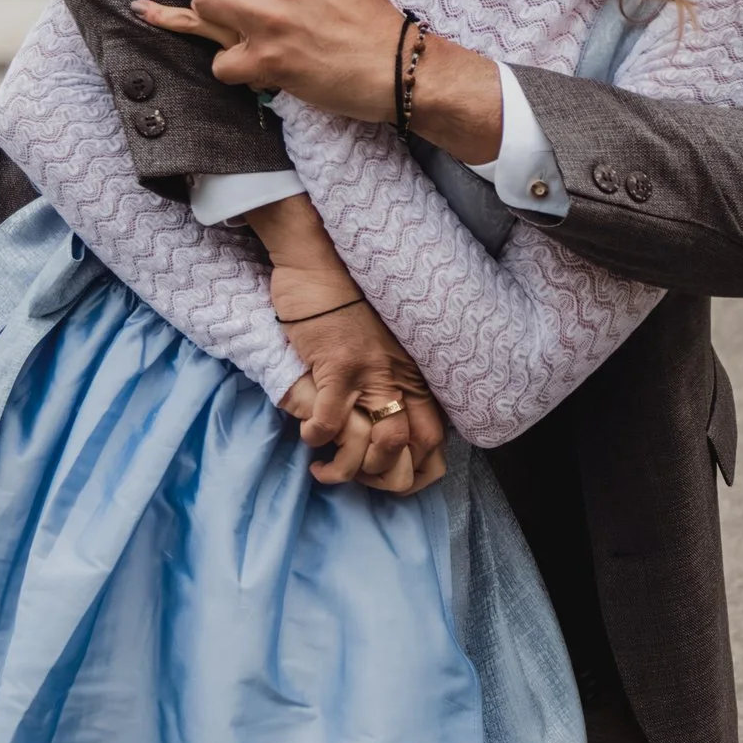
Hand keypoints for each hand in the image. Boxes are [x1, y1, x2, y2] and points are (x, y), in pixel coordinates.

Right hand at [250, 194, 445, 494]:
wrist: (322, 258)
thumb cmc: (346, 300)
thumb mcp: (383, 341)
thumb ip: (390, 376)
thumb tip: (385, 417)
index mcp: (414, 372)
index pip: (435, 438)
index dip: (417, 472)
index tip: (389, 484)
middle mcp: (401, 376)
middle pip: (412, 450)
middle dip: (383, 479)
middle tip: (354, 481)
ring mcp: (371, 372)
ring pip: (377, 446)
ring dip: (348, 468)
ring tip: (324, 468)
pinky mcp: (337, 366)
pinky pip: (331, 422)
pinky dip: (317, 438)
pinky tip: (308, 435)